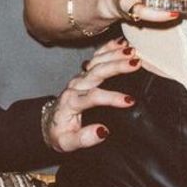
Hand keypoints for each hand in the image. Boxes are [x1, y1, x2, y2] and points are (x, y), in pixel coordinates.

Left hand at [43, 38, 140, 152]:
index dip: (111, 97)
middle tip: (136, 62)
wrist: (49, 123)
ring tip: (133, 51)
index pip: (93, 96)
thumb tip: (103, 131)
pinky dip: (109, 48)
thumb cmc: (60, 133)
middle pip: (96, 72)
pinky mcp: (84, 74)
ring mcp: (80, 78)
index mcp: (71, 102)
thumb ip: (84, 138)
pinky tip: (122, 43)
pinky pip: (96, 57)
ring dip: (115, 54)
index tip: (130, 101)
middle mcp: (75, 86)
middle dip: (116, 66)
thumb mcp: (67, 143)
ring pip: (97, 61)